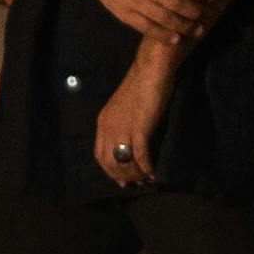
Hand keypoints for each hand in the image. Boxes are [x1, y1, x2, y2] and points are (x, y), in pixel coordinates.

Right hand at [76, 0, 222, 47]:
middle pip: (175, 3)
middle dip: (195, 11)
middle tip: (208, 14)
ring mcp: (132, 2)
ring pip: (163, 18)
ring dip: (184, 26)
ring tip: (198, 30)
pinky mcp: (124, 14)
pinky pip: (146, 28)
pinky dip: (162, 35)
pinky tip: (176, 39)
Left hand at [94, 40, 176, 189]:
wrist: (152, 69)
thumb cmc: (142, 84)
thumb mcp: (125, 107)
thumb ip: (124, 124)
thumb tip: (131, 144)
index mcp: (103, 122)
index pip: (100, 155)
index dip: (110, 171)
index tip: (122, 181)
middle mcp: (109, 127)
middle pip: (110, 163)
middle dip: (124, 177)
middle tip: (137, 184)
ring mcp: (122, 129)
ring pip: (125, 163)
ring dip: (136, 175)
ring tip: (147, 180)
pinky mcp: (139, 129)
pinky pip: (141, 157)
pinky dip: (147, 168)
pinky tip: (154, 173)